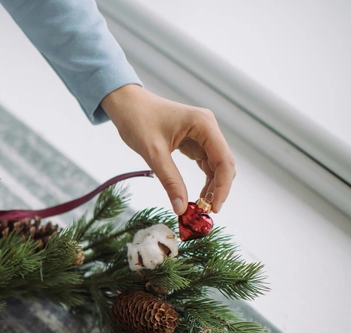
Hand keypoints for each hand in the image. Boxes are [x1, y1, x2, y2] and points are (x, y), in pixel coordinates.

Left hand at [100, 84, 235, 213]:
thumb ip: (170, 181)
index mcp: (204, 124)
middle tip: (204, 211)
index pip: (224, 160)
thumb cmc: (138, 120)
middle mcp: (208, 127)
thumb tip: (181, 208)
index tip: (213, 208)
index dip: (223, 187)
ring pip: (216, 165)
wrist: (126, 104)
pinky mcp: (194, 139)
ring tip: (199, 206)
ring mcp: (202, 133)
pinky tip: (196, 195)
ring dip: (211, 186)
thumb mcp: (153, 153)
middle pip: (224, 164)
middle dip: (218, 188)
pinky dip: (204, 179)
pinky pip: (205, 162)